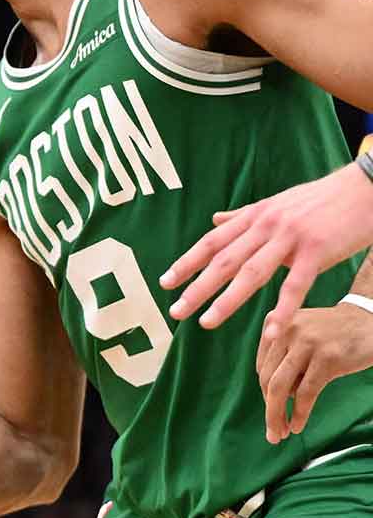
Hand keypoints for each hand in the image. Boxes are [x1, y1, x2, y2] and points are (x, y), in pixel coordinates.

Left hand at [161, 163, 372, 330]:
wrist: (365, 187)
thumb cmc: (322, 198)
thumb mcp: (277, 202)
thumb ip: (246, 215)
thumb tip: (216, 219)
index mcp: (254, 216)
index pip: (212, 242)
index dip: (187, 262)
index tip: (165, 282)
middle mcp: (265, 226)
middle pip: (223, 261)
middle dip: (196, 287)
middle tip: (175, 311)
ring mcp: (289, 238)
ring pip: (251, 273)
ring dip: (227, 301)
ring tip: (206, 323)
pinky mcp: (317, 250)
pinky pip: (296, 285)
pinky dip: (282, 309)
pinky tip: (270, 331)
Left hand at [257, 303, 372, 443]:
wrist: (369, 319)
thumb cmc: (333, 333)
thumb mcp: (300, 334)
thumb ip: (283, 356)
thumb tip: (271, 397)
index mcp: (274, 323)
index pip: (262, 368)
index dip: (265, 393)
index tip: (272, 411)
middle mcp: (286, 330)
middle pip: (267, 379)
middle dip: (268, 409)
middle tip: (272, 432)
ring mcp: (306, 343)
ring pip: (281, 388)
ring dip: (277, 415)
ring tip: (281, 434)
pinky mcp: (327, 358)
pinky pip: (305, 392)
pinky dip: (299, 413)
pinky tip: (297, 426)